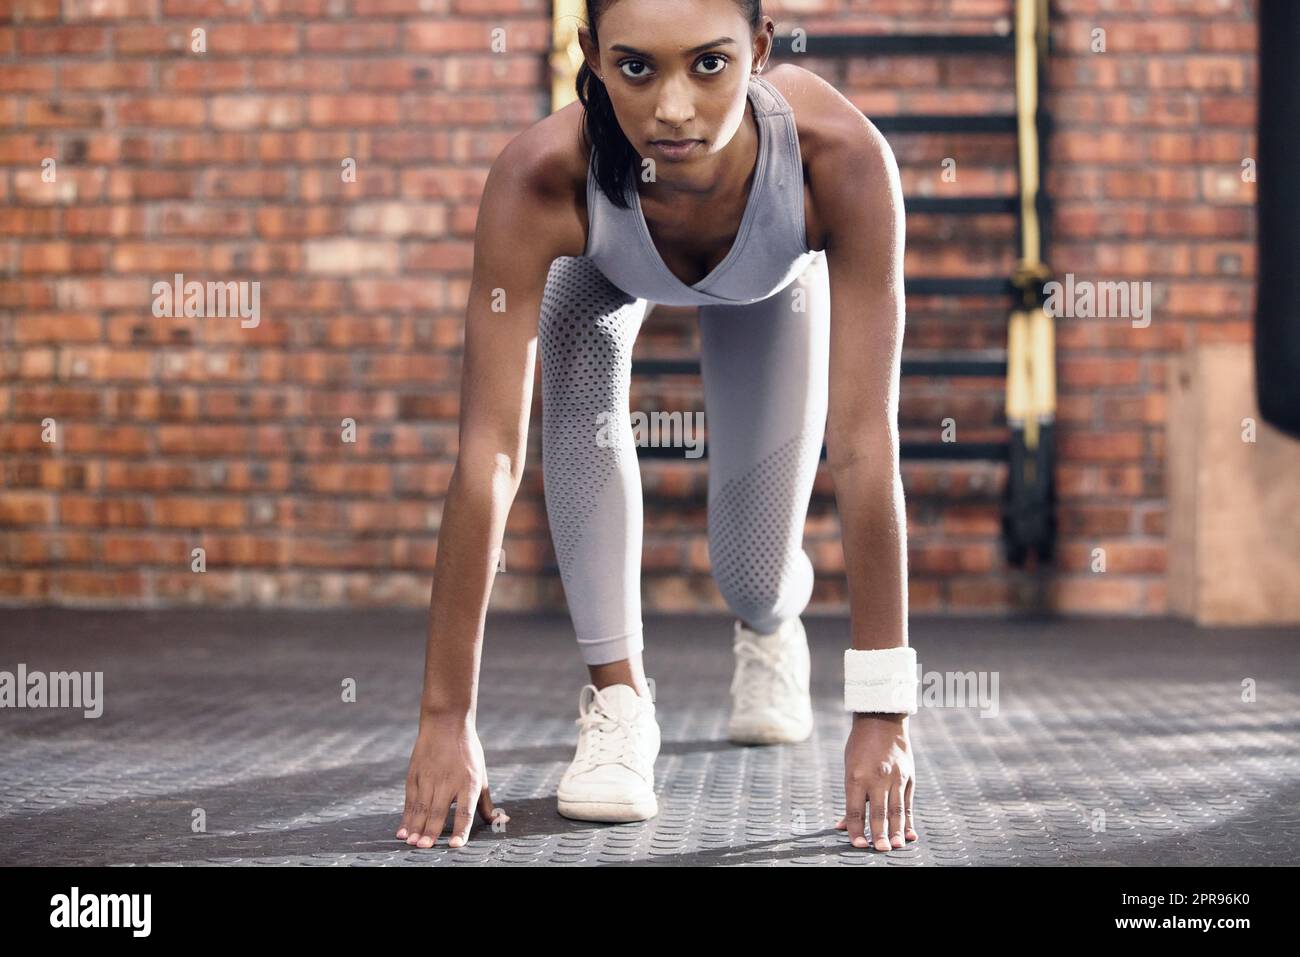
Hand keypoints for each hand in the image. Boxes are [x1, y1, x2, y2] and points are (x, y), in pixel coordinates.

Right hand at [397, 711, 506, 847]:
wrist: (446, 723)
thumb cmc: (467, 752)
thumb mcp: (481, 775)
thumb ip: (487, 803)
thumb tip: (502, 821)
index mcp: (469, 782)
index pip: (465, 810)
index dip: (460, 829)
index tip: (455, 845)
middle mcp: (449, 781)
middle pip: (439, 810)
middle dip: (431, 831)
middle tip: (424, 848)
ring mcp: (430, 777)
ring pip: (422, 807)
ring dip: (416, 827)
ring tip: (412, 843)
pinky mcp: (415, 774)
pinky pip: (410, 800)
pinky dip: (406, 817)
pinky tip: (402, 831)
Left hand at [836, 712, 916, 850]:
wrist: (882, 720)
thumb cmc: (860, 746)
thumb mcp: (849, 768)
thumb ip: (850, 798)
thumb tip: (843, 825)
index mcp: (856, 776)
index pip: (855, 810)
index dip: (856, 830)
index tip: (857, 845)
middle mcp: (877, 778)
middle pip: (878, 812)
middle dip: (879, 834)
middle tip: (880, 850)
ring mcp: (895, 777)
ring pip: (896, 810)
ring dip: (896, 831)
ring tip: (895, 847)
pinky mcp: (909, 777)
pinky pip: (908, 803)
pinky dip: (908, 820)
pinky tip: (908, 834)